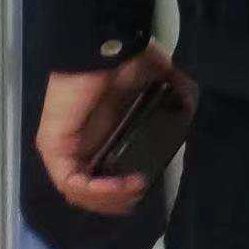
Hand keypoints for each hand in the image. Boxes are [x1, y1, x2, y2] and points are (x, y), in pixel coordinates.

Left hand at [35, 45, 191, 216]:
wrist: (106, 47)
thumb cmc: (128, 60)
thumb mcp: (161, 80)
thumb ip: (179, 95)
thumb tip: (195, 108)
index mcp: (103, 132)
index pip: (105, 175)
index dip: (123, 190)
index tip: (147, 186)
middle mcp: (81, 143)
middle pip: (90, 190)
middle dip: (116, 201)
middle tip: (140, 195)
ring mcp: (65, 146)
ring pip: (78, 191)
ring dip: (107, 199)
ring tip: (132, 192)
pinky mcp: (54, 146)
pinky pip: (69, 180)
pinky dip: (92, 190)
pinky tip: (116, 187)